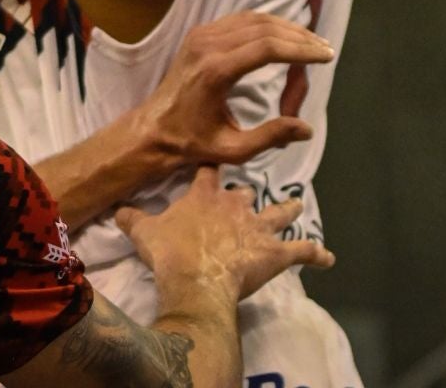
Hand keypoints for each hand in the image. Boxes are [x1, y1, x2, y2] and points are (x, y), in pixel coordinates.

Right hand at [118, 168, 333, 305]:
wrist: (196, 279)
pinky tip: (328, 257)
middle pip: (247, 191)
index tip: (213, 166)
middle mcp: (235, 205)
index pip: (209, 171)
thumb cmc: (170, 253)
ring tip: (298, 205)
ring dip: (289, 209)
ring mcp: (258, 228)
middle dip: (249, 194)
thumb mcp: (144, 232)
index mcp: (205, 195)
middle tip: (250, 197)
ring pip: (280, 212)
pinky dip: (317, 254)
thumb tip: (117, 209)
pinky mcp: (276, 253)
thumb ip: (133, 218)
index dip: (211, 169)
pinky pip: (302, 251)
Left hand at [141, 13, 332, 172]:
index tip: (326, 56)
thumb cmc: (193, 142)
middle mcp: (208, 45)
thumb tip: (306, 128)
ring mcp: (202, 35)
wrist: (153, 128)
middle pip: (263, 28)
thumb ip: (271, 136)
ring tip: (311, 40)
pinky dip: (265, 24)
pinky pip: (239, 20)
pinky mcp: (199, 33)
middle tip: (325, 49)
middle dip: (298, 37)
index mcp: (217, 71)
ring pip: (252, 18)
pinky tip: (283, 35)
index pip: (267, 48)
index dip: (300, 49)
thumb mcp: (234, 149)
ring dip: (284, 27)